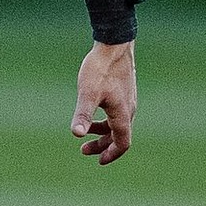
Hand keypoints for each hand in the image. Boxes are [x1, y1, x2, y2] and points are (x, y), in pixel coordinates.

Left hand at [71, 40, 135, 164]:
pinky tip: (93, 113)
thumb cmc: (101, 69)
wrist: (114, 45)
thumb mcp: (88, 93)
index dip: (111, 154)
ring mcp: (128, 100)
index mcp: (122, 114)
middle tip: (83, 150)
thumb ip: (83, 115)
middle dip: (102, 146)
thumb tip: (77, 134)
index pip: (122, 143)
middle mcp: (129, 109)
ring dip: (102, 133)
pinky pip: (117, 113)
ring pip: (117, 124)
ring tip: (85, 134)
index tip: (99, 161)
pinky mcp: (124, 91)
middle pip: (118, 136)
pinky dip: (105, 120)